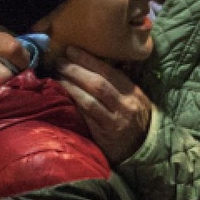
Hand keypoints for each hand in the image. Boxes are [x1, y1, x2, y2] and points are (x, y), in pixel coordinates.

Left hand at [58, 46, 152, 164]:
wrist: (143, 148)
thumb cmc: (135, 118)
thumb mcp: (134, 98)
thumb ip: (118, 83)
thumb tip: (92, 63)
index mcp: (133, 92)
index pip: (109, 71)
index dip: (88, 60)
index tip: (71, 50)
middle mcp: (125, 105)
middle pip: (98, 84)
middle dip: (76, 71)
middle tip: (59, 61)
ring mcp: (115, 121)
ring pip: (89, 101)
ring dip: (70, 87)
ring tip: (57, 77)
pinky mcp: (104, 136)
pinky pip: (86, 118)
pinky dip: (73, 105)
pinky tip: (62, 97)